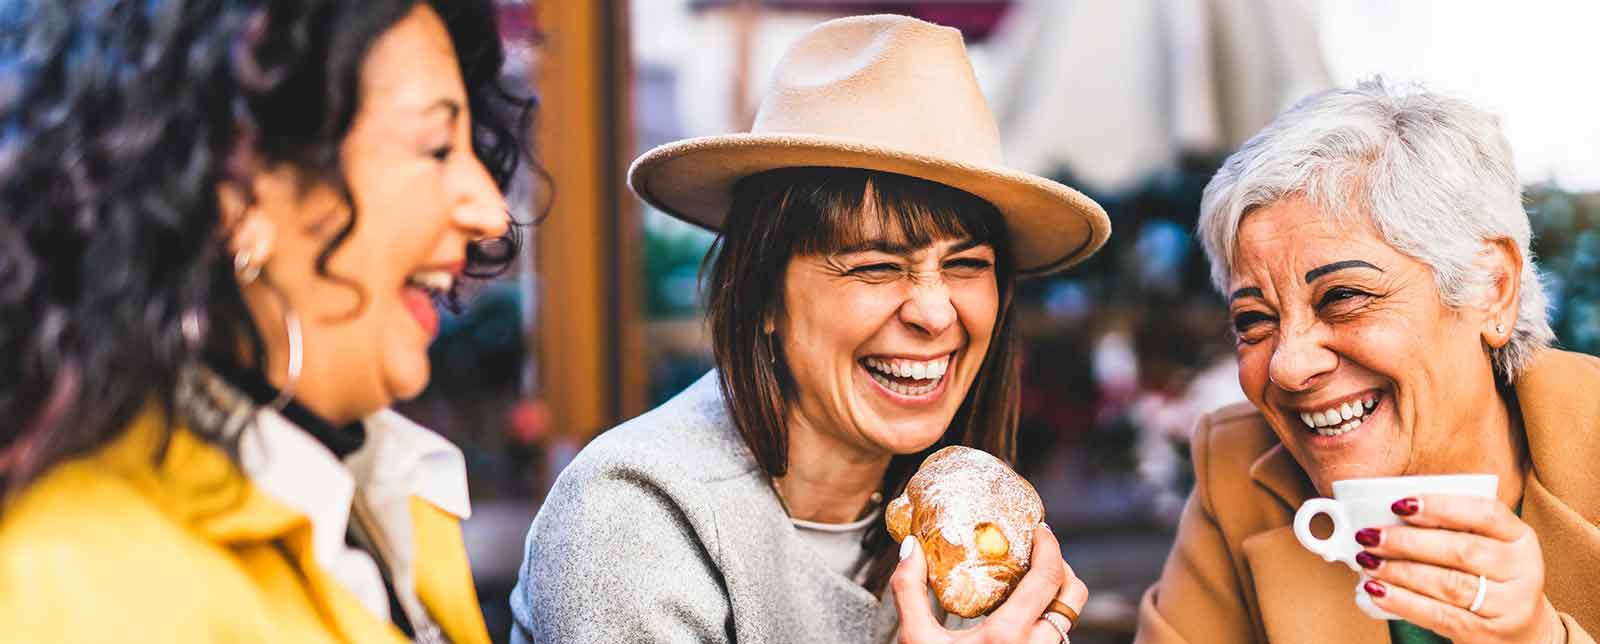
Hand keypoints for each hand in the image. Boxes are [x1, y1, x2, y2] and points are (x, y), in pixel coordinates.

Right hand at [892, 525, 1088, 642]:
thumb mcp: (915, 640)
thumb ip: (910, 590)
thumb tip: (910, 547)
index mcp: (1007, 636)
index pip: (1047, 579)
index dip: (1051, 547)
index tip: (1041, 529)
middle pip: (1074, 597)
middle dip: (1064, 568)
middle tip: (1042, 554)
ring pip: (1069, 623)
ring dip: (1056, 600)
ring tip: (1031, 586)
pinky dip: (1048, 625)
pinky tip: (1025, 620)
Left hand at [1357, 493, 1562, 643]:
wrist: (1522, 632)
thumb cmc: (1490, 577)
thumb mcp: (1488, 546)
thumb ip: (1452, 527)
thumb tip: (1390, 514)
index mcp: (1520, 537)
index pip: (1485, 513)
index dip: (1441, 506)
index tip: (1399, 504)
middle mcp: (1521, 569)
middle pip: (1461, 550)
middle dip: (1408, 541)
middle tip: (1370, 535)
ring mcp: (1508, 605)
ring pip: (1447, 583)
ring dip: (1400, 571)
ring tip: (1366, 561)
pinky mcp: (1486, 633)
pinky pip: (1438, 615)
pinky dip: (1403, 601)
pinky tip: (1377, 590)